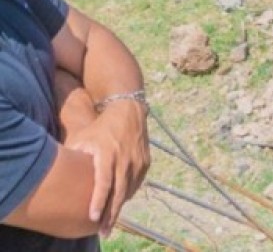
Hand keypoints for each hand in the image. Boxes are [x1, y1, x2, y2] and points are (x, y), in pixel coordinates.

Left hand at [65, 100, 149, 235]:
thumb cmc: (101, 126)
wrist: (128, 110)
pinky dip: (128, 193)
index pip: (103, 182)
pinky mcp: (145, 161)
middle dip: (111, 214)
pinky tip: (120, 201)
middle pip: (118, 192)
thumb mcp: (84, 138)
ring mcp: (137, 161)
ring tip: (109, 221)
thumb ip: (73, 157)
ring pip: (129, 190)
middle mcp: (125, 159)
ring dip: (119, 206)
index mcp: (108, 154)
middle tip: (103, 232)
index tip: (92, 217)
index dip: (98, 200)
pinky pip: (136, 183)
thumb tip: (57, 174)